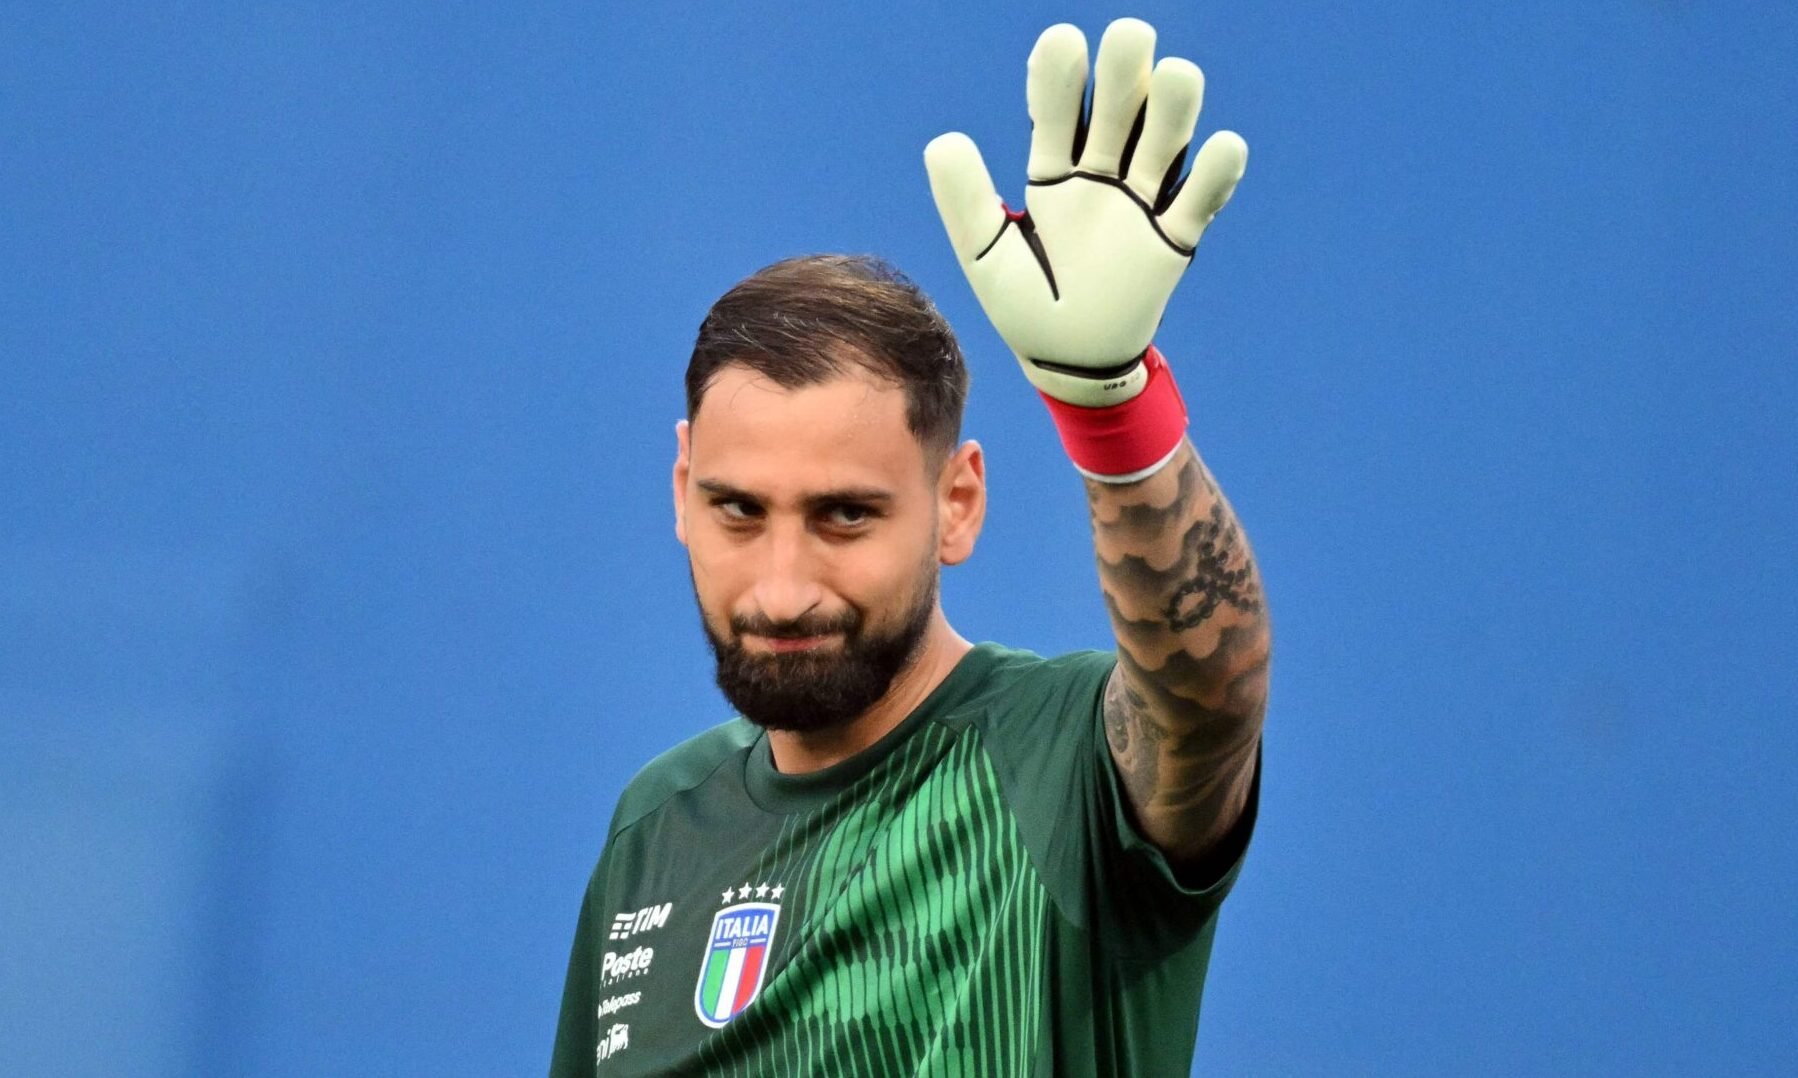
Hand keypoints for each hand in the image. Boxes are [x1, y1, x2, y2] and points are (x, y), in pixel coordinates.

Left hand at [925, 18, 1246, 406]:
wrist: (1070, 365)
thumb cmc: (1025, 307)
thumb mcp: (985, 256)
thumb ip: (965, 201)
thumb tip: (944, 140)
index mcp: (1053, 173)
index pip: (1058, 111)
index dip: (1061, 77)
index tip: (1062, 42)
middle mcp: (1101, 177)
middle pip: (1119, 110)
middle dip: (1125, 73)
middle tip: (1129, 38)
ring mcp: (1141, 205)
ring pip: (1165, 141)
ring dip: (1175, 106)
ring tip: (1175, 76)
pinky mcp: (1174, 240)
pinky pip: (1202, 198)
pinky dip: (1217, 171)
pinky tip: (1221, 145)